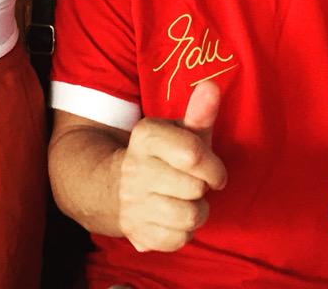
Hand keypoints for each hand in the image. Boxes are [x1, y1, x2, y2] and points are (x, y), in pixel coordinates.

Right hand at [117, 81, 226, 252]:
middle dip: (202, 187)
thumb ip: (199, 111)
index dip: (212, 166)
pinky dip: (183, 232)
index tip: (213, 170)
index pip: (192, 154)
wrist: (114, 185)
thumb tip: (212, 86)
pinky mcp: (136, 233)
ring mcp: (133, 203)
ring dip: (197, 211)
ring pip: (189, 216)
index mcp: (145, 137)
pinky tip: (173, 218)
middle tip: (193, 183)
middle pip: (195, 187)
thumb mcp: (179, 131)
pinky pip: (178, 240)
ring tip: (186, 200)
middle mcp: (135, 169)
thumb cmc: (162, 156)